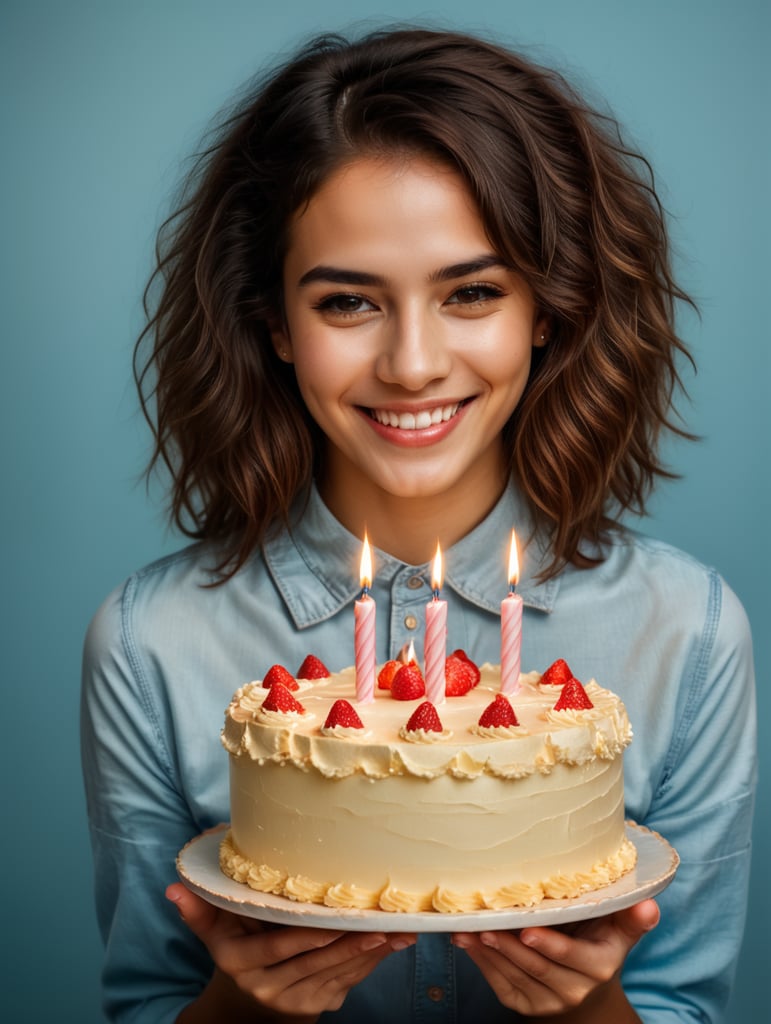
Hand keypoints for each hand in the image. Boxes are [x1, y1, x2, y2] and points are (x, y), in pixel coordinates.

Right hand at [167, 883, 415, 1019]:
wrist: (246, 1006)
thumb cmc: (235, 951)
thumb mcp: (215, 932)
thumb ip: (200, 910)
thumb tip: (174, 886)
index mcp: (242, 963)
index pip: (280, 947)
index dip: (309, 935)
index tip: (336, 919)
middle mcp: (268, 986)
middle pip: (315, 962)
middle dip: (350, 943)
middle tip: (381, 923)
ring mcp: (295, 1000)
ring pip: (336, 974)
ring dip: (370, 953)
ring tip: (397, 931)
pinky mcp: (317, 1007)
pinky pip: (348, 983)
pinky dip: (371, 964)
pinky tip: (392, 945)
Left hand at [452, 898, 658, 1019]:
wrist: (589, 994)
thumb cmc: (599, 946)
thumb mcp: (619, 933)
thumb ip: (630, 918)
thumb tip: (648, 903)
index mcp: (598, 968)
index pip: (570, 957)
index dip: (549, 945)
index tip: (527, 930)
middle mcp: (574, 989)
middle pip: (536, 967)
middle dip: (508, 946)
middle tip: (484, 924)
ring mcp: (547, 1002)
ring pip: (515, 976)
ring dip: (489, 952)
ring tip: (467, 929)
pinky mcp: (526, 1006)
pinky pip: (501, 985)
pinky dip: (482, 963)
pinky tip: (467, 942)